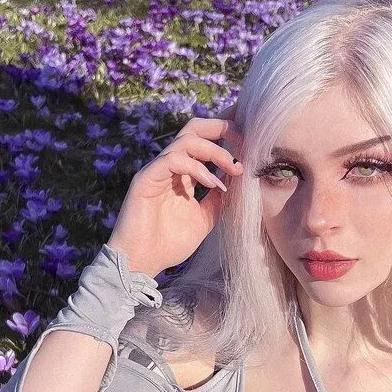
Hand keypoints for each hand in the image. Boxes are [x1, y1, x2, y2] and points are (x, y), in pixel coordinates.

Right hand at [107, 102, 243, 276]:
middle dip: (221, 128)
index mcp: (183, 174)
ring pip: (186, 140)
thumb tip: (236, 181)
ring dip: (215, 151)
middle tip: (244, 142)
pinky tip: (213, 183)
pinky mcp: (146, 178)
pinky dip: (197, 168)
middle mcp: (170, 166)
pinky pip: (173, 160)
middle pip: (194, 128)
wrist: (142, 263)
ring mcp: (157, 170)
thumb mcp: (204, 219)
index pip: (204, 141)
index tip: (249, 147)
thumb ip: (219, 200)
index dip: (226, 136)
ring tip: (234, 169)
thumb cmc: (169, 244)